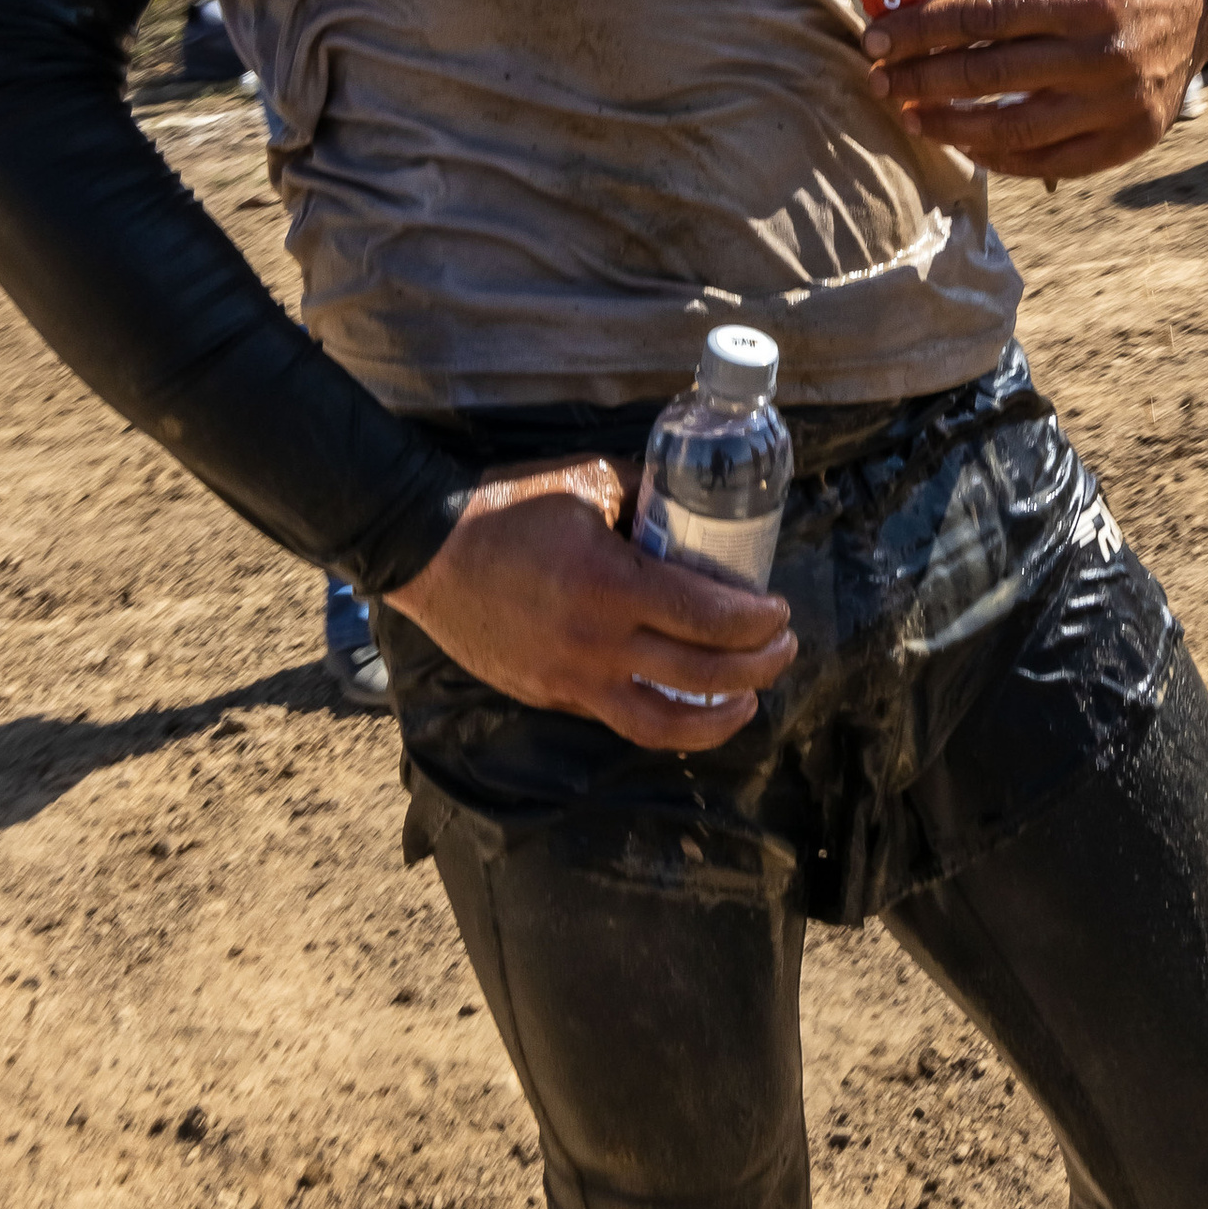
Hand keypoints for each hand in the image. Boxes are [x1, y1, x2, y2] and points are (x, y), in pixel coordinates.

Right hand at [385, 456, 797, 752]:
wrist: (425, 550)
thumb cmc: (505, 506)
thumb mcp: (586, 482)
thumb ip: (644, 496)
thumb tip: (689, 509)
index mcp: (613, 587)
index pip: (712, 619)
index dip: (759, 622)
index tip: (779, 611)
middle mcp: (598, 645)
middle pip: (703, 677)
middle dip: (759, 668)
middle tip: (782, 649)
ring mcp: (571, 681)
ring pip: (663, 725)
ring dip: (719, 719)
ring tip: (746, 702)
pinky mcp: (548, 697)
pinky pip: (618, 719)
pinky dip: (661, 716)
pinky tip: (682, 701)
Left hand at [864, 0, 1207, 179]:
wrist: (1192, 11)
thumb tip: (919, 9)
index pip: (984, 18)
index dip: (922, 31)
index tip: (876, 39)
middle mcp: (1103, 55)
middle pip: (992, 77)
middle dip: (923, 81)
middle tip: (880, 82)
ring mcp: (1118, 104)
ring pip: (1015, 130)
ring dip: (951, 127)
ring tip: (911, 116)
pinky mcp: (1127, 141)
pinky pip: (1048, 162)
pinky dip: (998, 159)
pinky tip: (964, 143)